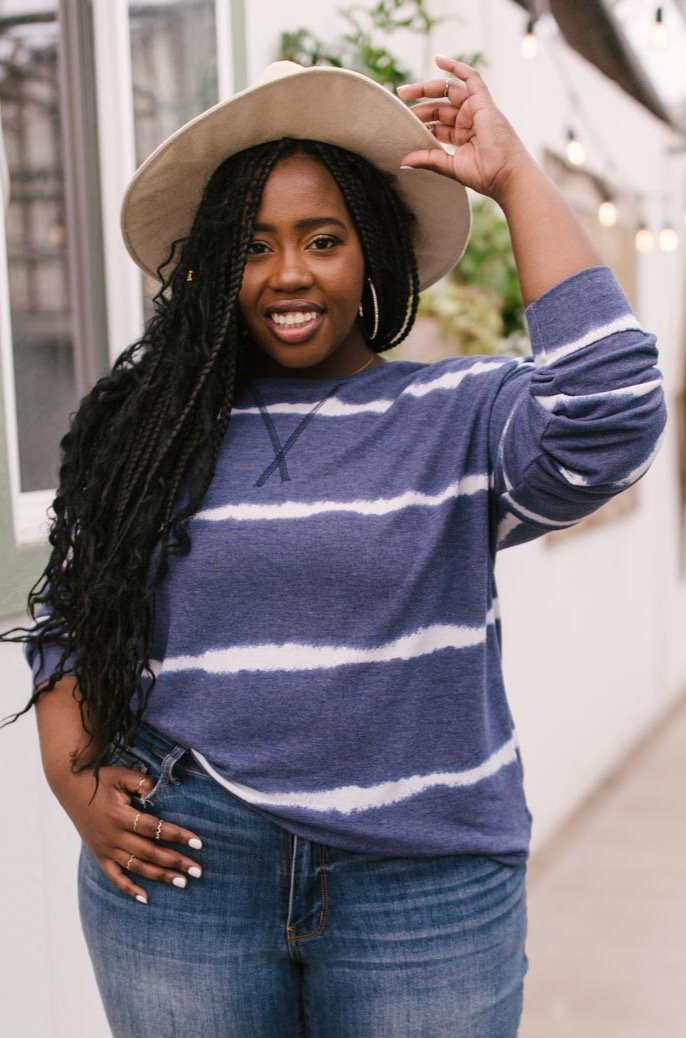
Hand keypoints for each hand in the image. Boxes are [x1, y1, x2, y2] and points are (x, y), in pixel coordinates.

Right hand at [53, 763, 203, 903]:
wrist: (71, 788)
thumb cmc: (101, 780)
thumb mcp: (121, 775)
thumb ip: (142, 783)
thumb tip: (159, 792)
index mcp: (120, 816)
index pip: (154, 828)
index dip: (176, 835)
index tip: (197, 843)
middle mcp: (113, 836)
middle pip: (149, 852)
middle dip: (175, 861)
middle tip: (197, 871)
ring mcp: (106, 849)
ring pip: (136, 867)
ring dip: (160, 876)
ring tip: (182, 883)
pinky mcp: (100, 856)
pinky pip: (114, 877)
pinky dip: (129, 889)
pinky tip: (146, 898)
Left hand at [396, 55, 533, 202]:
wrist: (505, 175)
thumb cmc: (484, 175)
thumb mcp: (450, 166)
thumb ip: (429, 160)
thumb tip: (404, 161)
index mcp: (462, 136)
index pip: (437, 124)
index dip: (420, 121)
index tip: (402, 122)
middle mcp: (468, 120)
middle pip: (439, 106)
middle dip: (419, 103)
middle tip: (399, 98)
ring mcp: (476, 109)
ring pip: (448, 91)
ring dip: (426, 88)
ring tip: (404, 91)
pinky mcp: (483, 102)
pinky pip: (471, 77)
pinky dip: (457, 67)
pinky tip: (438, 59)